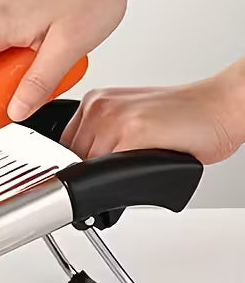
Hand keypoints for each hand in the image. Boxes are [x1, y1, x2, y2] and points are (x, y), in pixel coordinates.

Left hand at [60, 67, 244, 165]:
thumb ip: (102, 140)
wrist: (221, 105)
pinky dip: (120, 179)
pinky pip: (107, 170)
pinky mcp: (132, 131)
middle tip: (117, 175)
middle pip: (70, 159)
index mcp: (95, 102)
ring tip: (134, 169)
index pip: (62, 146)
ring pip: (86, 168)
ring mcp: (113, 117)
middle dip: (88, 176)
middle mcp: (99, 106)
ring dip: (106, 179)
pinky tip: (142, 169)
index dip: (72, 167)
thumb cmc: (184, 118)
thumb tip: (81, 171)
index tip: (86, 176)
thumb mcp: (129, 123)